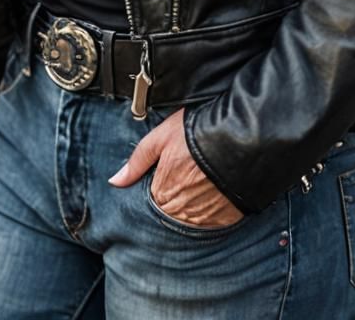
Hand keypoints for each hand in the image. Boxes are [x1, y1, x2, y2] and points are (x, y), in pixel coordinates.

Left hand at [108, 107, 243, 228]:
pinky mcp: (226, 218)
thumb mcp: (161, 137)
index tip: (170, 172)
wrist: (240, 138)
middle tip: (187, 175)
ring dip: (192, 205)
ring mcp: (205, 217)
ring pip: (191, 219)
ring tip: (202, 182)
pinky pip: (213, 221)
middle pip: (171, 211)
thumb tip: (115, 181)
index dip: (160, 184)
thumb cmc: (197, 132)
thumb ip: (138, 160)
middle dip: (175, 197)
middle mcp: (182, 211)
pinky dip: (212, 210)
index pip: (152, 200)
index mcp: (162, 192)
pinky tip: (215, 191)